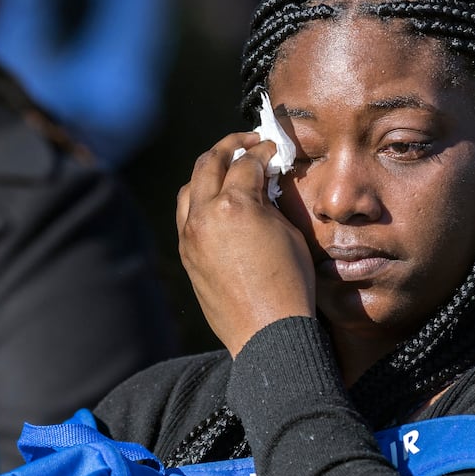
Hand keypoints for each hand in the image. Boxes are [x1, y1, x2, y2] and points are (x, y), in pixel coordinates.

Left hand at [176, 131, 314, 356]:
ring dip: (207, 171)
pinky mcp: (186, 255)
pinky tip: (216, 202)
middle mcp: (204, 216)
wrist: (267, 332)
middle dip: (229, 146)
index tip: (271, 148)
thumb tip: (260, 185)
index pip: (247, 163)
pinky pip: (185, 216)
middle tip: (247, 143)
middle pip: (209, 163)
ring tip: (227, 168)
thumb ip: (268, 202)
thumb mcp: (288, 233)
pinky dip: (199, 200)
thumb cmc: (289, 285)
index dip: (262, 151)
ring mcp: (190, 236)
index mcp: (234, 205)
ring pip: (189, 188)